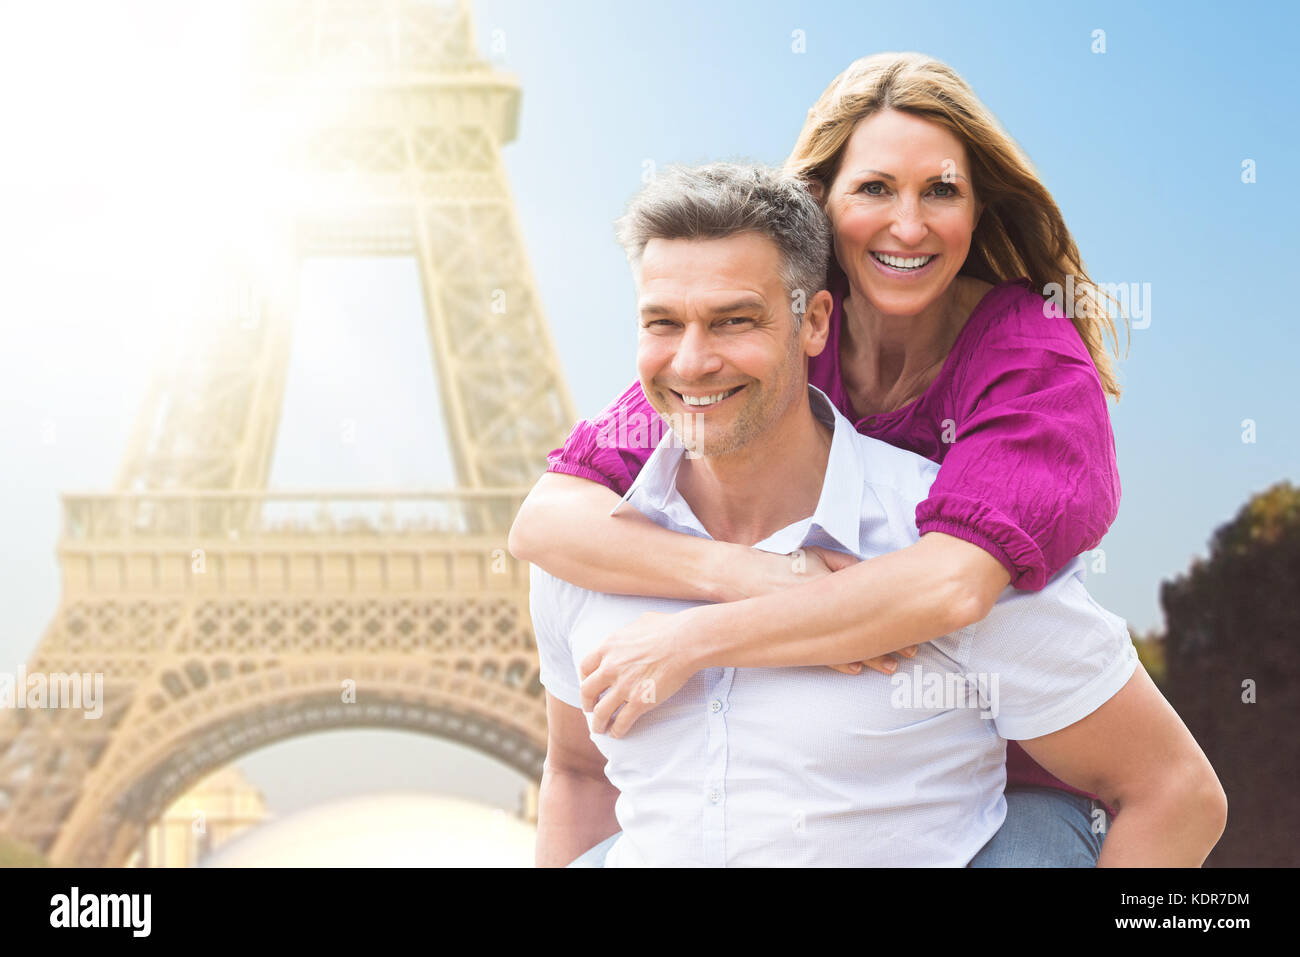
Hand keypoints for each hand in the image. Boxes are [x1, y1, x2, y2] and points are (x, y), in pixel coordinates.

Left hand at [579, 609, 699, 738]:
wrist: (686, 641)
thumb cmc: (668, 627)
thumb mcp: (638, 622)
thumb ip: (627, 634)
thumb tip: (630, 636)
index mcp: (608, 647)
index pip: (585, 667)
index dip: (584, 679)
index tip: (589, 684)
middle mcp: (610, 667)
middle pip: (587, 691)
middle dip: (587, 703)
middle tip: (590, 709)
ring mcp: (624, 686)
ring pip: (600, 712)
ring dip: (598, 723)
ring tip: (600, 728)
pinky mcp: (640, 701)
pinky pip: (622, 722)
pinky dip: (617, 730)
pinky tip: (617, 733)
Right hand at [792, 546, 922, 677]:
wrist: (743, 577)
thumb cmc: (782, 562)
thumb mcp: (815, 553)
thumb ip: (843, 563)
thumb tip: (867, 571)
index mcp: (833, 581)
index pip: (870, 598)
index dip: (895, 611)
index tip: (913, 622)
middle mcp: (825, 605)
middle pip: (866, 625)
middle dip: (890, 640)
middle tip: (912, 651)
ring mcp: (810, 623)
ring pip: (848, 643)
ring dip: (871, 656)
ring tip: (891, 666)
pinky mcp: (796, 636)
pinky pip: (822, 652)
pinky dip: (840, 661)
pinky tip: (856, 669)